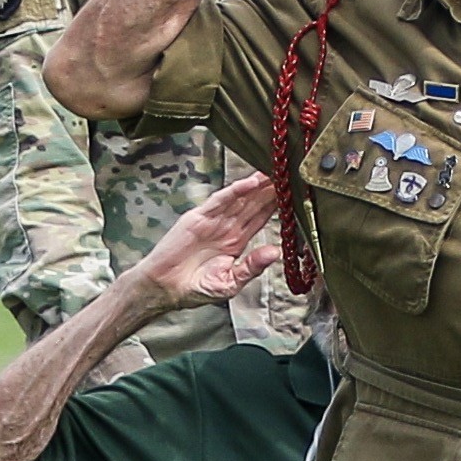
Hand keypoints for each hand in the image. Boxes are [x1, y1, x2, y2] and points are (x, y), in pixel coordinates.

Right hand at [126, 172, 289, 312]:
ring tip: (273, 172)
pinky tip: (249, 183)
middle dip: (270, 190)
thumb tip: (275, 252)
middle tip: (289, 173)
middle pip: (253, 204)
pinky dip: (234, 191)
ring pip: (239, 199)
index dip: (276, 206)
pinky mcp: (198, 218)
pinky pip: (219, 201)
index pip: (260, 219)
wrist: (165, 289)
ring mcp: (213, 221)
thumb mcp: (230, 283)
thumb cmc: (195, 287)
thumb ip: (252, 267)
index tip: (294, 193)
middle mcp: (226, 228)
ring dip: (256, 186)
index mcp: (236, 241)